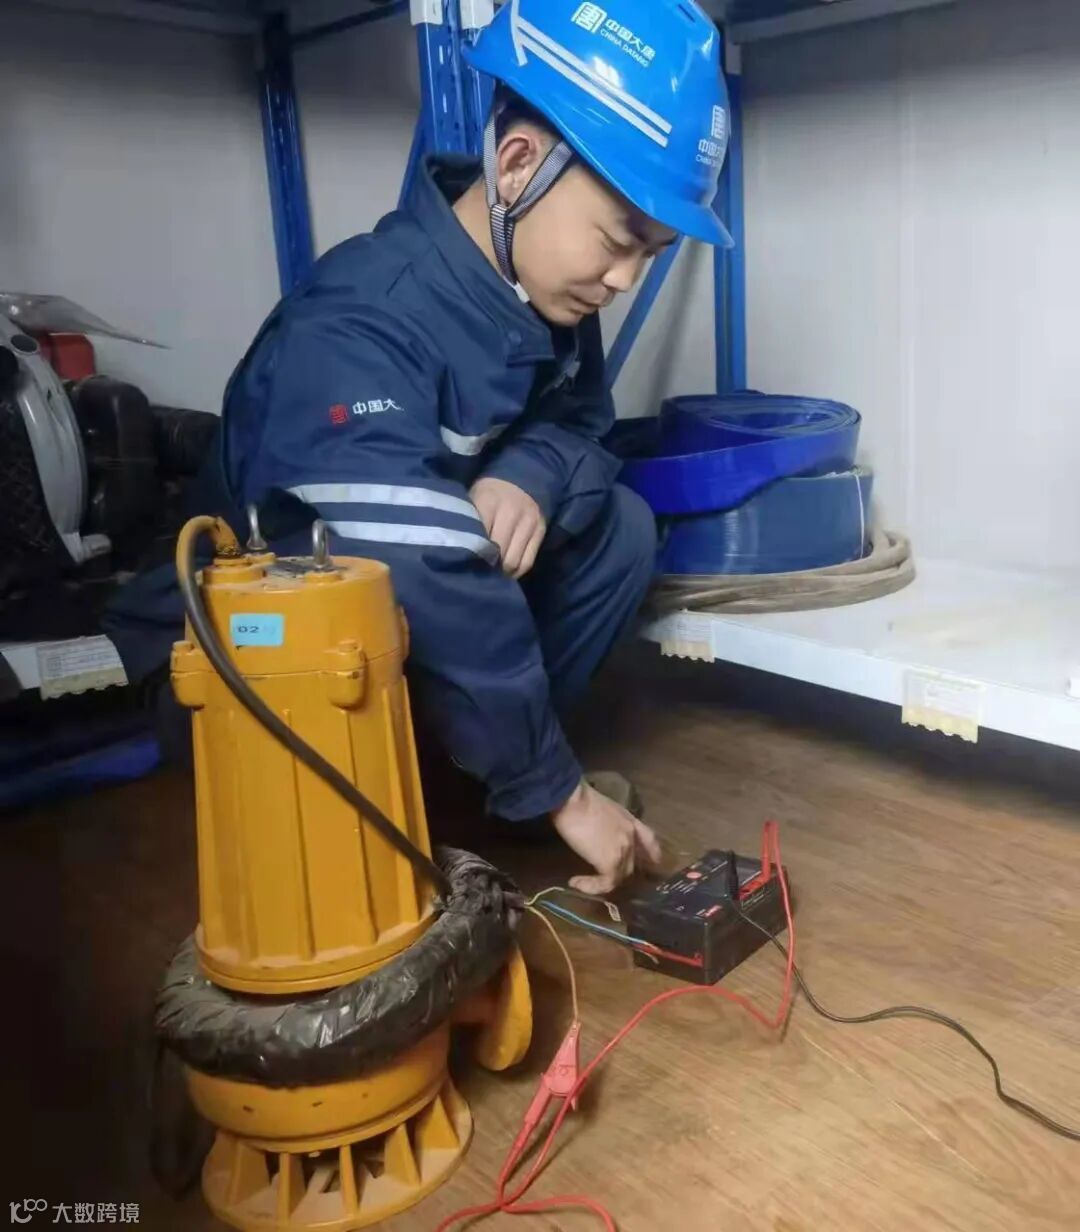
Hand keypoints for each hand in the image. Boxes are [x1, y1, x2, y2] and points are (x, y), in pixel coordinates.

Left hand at [470, 477, 545, 578]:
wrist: (518, 480)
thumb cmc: (487, 496)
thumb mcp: (472, 501)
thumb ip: (469, 525)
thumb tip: (463, 555)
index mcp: (489, 501)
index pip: (481, 538)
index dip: (473, 556)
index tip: (466, 565)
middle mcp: (512, 510)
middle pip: (499, 552)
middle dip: (488, 567)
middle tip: (479, 573)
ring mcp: (529, 521)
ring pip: (514, 560)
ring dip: (502, 572)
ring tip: (492, 575)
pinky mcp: (540, 530)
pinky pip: (528, 561)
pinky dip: (516, 573)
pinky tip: (506, 574)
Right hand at [551, 780, 662, 894]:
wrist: (572, 799)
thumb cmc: (577, 798)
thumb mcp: (599, 808)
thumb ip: (606, 823)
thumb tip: (594, 832)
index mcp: (629, 820)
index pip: (649, 840)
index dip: (651, 854)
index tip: (651, 863)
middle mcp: (631, 836)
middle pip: (633, 862)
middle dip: (618, 871)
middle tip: (599, 876)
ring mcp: (623, 850)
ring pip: (620, 875)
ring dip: (600, 881)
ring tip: (581, 882)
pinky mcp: (610, 863)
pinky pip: (606, 883)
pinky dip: (591, 886)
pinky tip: (576, 882)